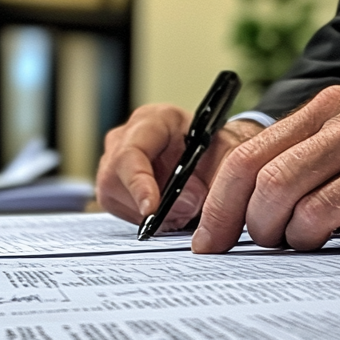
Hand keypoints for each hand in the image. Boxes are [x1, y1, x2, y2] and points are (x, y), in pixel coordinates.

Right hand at [96, 104, 263, 228]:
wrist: (211, 157)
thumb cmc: (216, 152)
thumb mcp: (227, 159)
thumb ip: (214, 179)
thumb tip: (186, 203)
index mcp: (152, 120)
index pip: (131, 153)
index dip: (139, 183)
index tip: (152, 209)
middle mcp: (124, 137)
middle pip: (115, 179)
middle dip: (151, 204)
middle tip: (186, 211)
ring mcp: (113, 161)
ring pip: (115, 198)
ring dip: (150, 214)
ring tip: (182, 209)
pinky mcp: (112, 186)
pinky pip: (121, 211)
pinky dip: (147, 218)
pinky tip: (169, 211)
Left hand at [191, 86, 339, 252]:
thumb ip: (298, 160)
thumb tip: (236, 214)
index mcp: (327, 109)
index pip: (248, 160)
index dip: (220, 209)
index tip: (208, 245)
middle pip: (271, 189)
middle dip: (260, 230)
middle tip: (273, 245)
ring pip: (312, 217)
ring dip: (307, 243)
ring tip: (327, 239)